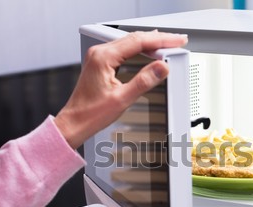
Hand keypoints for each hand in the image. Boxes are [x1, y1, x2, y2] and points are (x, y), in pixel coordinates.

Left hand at [54, 31, 187, 148]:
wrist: (75, 122)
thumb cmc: (91, 114)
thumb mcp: (122, 99)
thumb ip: (144, 81)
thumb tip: (161, 68)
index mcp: (103, 58)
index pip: (138, 42)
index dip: (161, 40)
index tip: (176, 41)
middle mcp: (100, 53)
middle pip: (135, 38)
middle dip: (158, 39)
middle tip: (177, 41)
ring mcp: (99, 57)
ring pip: (130, 42)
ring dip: (150, 43)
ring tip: (168, 44)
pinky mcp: (101, 63)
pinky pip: (124, 49)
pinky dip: (140, 49)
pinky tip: (149, 52)